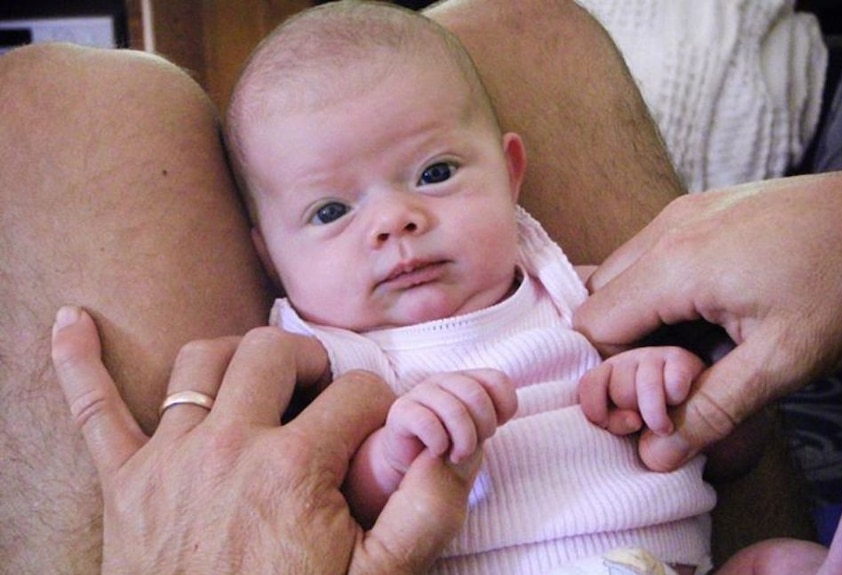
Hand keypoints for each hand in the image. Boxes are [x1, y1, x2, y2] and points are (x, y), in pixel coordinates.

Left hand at [51, 306, 479, 574]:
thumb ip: (424, 510)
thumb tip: (450, 444)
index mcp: (293, 470)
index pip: (357, 394)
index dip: (381, 406)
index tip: (380, 432)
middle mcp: (228, 449)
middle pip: (274, 352)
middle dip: (312, 362)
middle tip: (324, 394)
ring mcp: (169, 461)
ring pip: (199, 361)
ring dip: (234, 356)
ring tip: (261, 379)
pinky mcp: (124, 485)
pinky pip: (94, 411)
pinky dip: (81, 363)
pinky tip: (73, 321)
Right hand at [385, 369, 517, 469]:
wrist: (408, 459)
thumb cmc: (448, 441)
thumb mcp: (474, 428)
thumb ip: (490, 415)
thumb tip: (506, 411)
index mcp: (465, 379)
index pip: (497, 380)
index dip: (505, 406)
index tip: (498, 426)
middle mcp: (443, 380)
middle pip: (476, 395)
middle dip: (483, 427)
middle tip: (475, 447)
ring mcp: (420, 392)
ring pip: (454, 410)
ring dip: (463, 440)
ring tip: (459, 456)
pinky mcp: (402, 411)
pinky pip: (427, 423)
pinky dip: (439, 442)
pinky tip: (438, 451)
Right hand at [574, 170, 841, 471]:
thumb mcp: (786, 359)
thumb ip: (713, 408)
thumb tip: (655, 454)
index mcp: (674, 263)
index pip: (592, 325)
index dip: (611, 370)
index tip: (651, 398)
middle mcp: (666, 228)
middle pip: (600, 297)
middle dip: (622, 344)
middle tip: (674, 375)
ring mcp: (683, 212)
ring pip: (625, 274)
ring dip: (643, 316)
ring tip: (696, 344)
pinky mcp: (703, 209)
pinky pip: (654, 254)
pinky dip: (662, 289)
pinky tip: (709, 310)